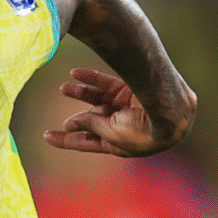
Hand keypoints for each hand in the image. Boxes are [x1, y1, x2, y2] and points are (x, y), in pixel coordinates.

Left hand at [42, 68, 170, 156]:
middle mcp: (120, 126)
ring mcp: (125, 107)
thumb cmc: (142, 131)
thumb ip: (90, 125)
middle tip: (51, 116)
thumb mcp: (111, 132)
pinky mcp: (129, 90)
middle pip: (90, 120)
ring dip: (79, 93)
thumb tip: (70, 125)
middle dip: (72, 116)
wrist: (172, 113)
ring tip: (63, 88)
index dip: (65, 140)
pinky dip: (90, 78)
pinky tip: (74, 73)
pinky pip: (106, 84)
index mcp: (116, 144)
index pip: (86, 142)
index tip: (45, 136)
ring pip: (96, 100)